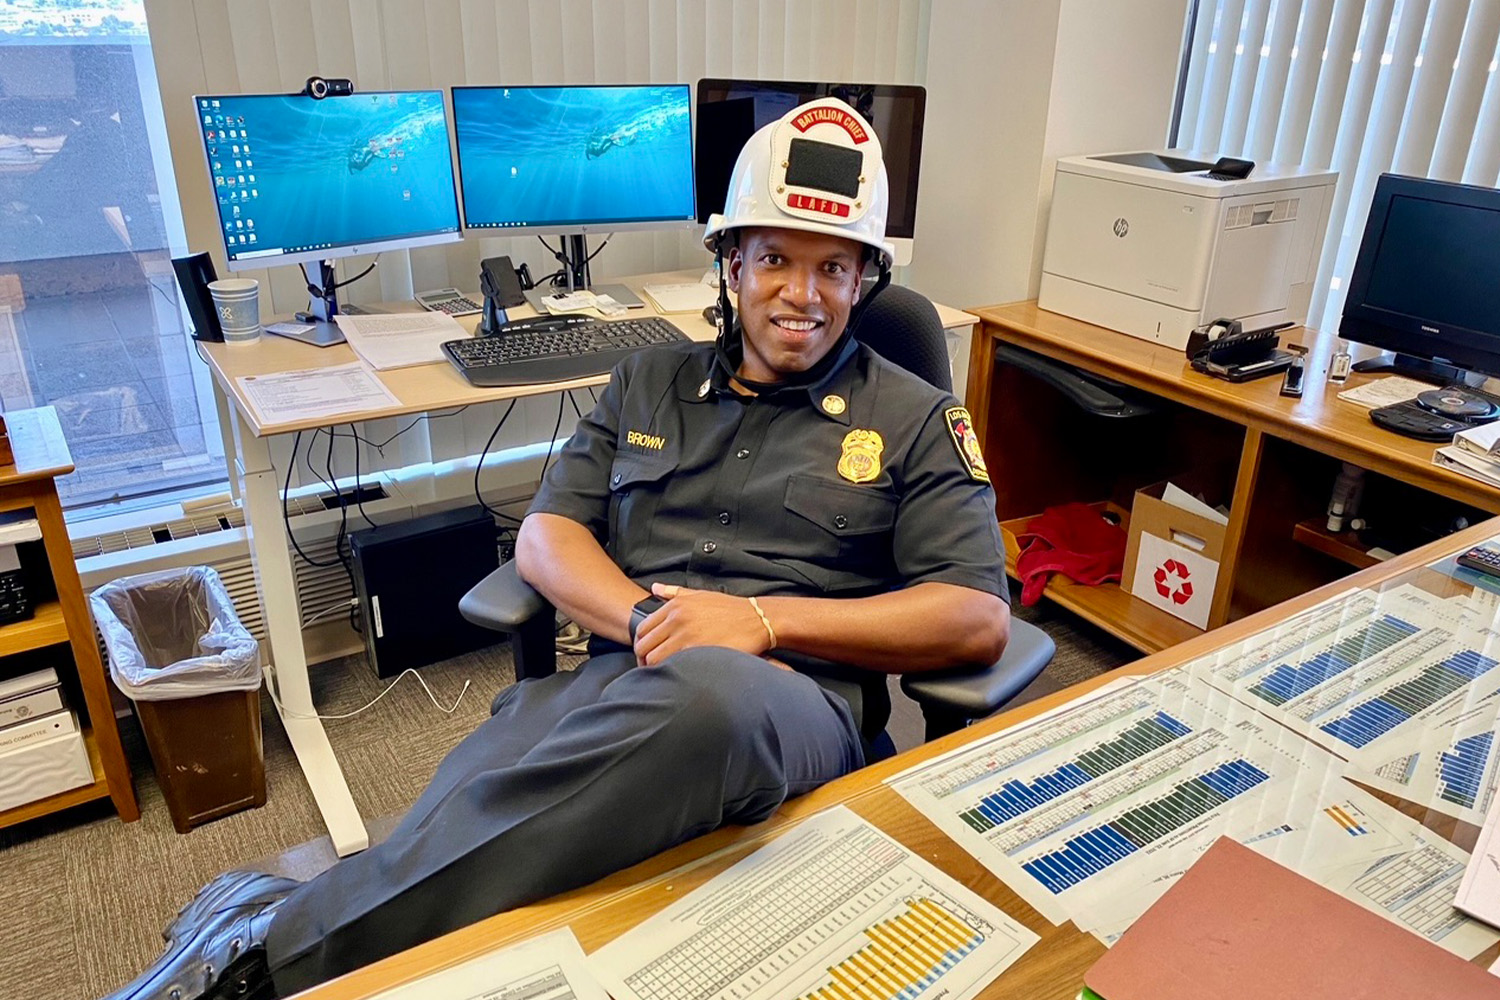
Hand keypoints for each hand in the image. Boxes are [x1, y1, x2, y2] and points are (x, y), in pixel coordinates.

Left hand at [633, 583, 773, 665]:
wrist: (757, 619)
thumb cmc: (730, 609)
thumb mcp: (701, 594)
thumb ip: (675, 592)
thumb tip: (655, 587)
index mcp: (675, 606)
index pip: (642, 629)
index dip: (641, 646)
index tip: (647, 656)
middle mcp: (677, 619)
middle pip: (644, 646)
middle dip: (643, 660)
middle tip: (651, 669)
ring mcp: (686, 635)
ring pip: (654, 659)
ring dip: (654, 669)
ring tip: (662, 675)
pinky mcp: (697, 651)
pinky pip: (672, 666)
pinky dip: (669, 673)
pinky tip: (676, 676)